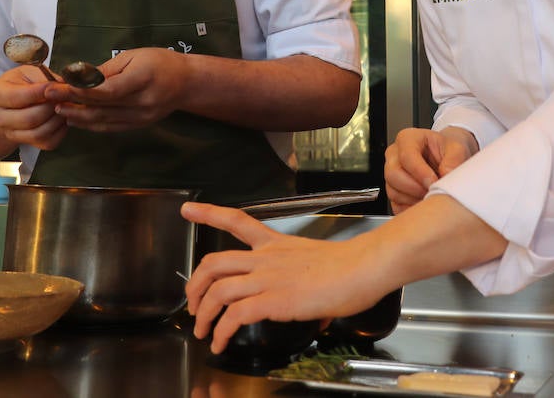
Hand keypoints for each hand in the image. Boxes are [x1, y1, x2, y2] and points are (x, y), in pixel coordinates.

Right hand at [0, 66, 68, 149]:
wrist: (17, 101)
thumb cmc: (23, 83)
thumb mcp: (30, 72)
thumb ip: (45, 78)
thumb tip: (61, 89)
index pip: (17, 98)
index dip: (40, 92)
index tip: (55, 86)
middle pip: (30, 119)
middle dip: (51, 107)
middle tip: (62, 97)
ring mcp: (12, 133)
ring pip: (39, 133)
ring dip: (57, 119)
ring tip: (64, 106)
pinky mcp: (28, 143)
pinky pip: (48, 142)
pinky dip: (60, 131)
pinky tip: (62, 117)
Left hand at [43, 47, 188, 131]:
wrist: (187, 83)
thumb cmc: (161, 62)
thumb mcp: (134, 56)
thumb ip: (107, 70)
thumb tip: (80, 77)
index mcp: (143, 79)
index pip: (107, 90)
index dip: (81, 91)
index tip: (60, 87)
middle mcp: (142, 102)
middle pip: (102, 107)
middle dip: (72, 103)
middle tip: (50, 99)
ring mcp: (141, 117)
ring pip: (103, 121)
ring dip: (78, 117)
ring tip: (58, 110)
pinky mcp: (139, 125)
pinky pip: (111, 127)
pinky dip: (91, 124)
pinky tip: (76, 119)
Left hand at [181, 202, 392, 353]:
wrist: (363, 268)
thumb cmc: (349, 267)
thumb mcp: (319, 266)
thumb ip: (309, 287)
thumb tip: (317, 312)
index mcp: (275, 245)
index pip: (237, 221)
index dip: (209, 214)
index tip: (189, 210)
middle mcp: (266, 258)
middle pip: (214, 262)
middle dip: (195, 285)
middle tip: (192, 303)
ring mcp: (268, 278)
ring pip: (218, 290)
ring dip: (203, 314)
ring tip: (202, 331)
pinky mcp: (274, 300)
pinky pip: (235, 316)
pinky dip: (222, 332)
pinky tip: (221, 342)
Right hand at [384, 127, 476, 212]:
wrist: (447, 158)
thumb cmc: (447, 150)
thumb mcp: (457, 148)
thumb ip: (454, 159)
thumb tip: (446, 174)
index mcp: (408, 139)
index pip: (407, 156)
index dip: (420, 172)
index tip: (434, 181)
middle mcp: (395, 156)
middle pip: (393, 175)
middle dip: (415, 188)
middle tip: (433, 192)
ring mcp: (392, 174)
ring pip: (393, 192)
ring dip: (413, 200)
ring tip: (432, 198)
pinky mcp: (394, 191)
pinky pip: (396, 205)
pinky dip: (411, 209)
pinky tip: (425, 205)